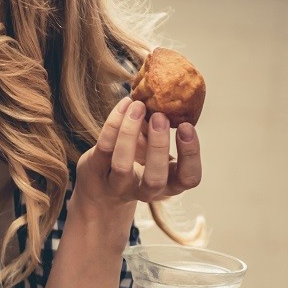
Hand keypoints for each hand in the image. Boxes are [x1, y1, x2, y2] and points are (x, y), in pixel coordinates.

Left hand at [74, 97, 201, 221]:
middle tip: (160, 117)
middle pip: (155, 179)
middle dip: (158, 146)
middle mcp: (144, 191)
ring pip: (122, 165)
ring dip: (130, 133)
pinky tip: (124, 105)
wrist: (99, 187)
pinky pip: (104, 148)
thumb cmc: (136, 161)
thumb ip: (162, 131)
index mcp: (168, 184)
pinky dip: (114, 123)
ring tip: (137, 106)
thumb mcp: (154, 151)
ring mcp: (117, 185)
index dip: (191, 155)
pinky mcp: (96, 172)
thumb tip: (169, 96)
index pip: (189, 178)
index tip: (186, 126)